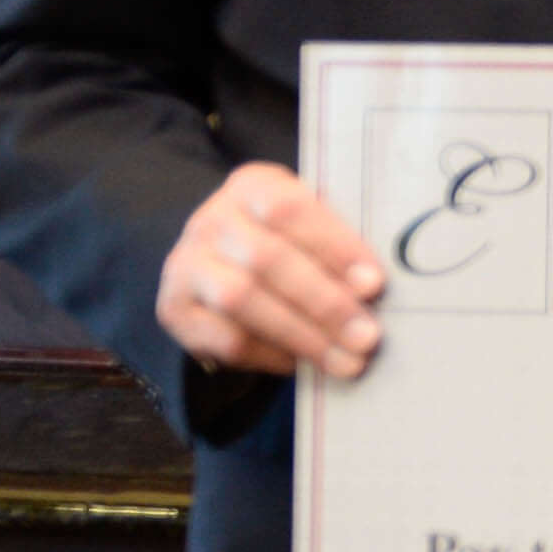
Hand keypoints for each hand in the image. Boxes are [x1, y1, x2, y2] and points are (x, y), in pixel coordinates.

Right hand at [157, 161, 383, 379]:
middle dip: (325, 302)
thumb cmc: (289, 244)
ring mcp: (187, 264)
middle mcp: (212, 220)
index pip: (289, 209)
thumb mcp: (311, 228)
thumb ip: (339, 245)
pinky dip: (271, 355)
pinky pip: (226, 337)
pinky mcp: (175, 310)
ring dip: (303, 335)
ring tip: (347, 362)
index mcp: (252, 186)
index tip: (374, 284)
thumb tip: (377, 290)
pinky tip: (304, 364)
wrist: (219, 268)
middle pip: (267, 259)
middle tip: (368, 336)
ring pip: (242, 300)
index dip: (334, 246)